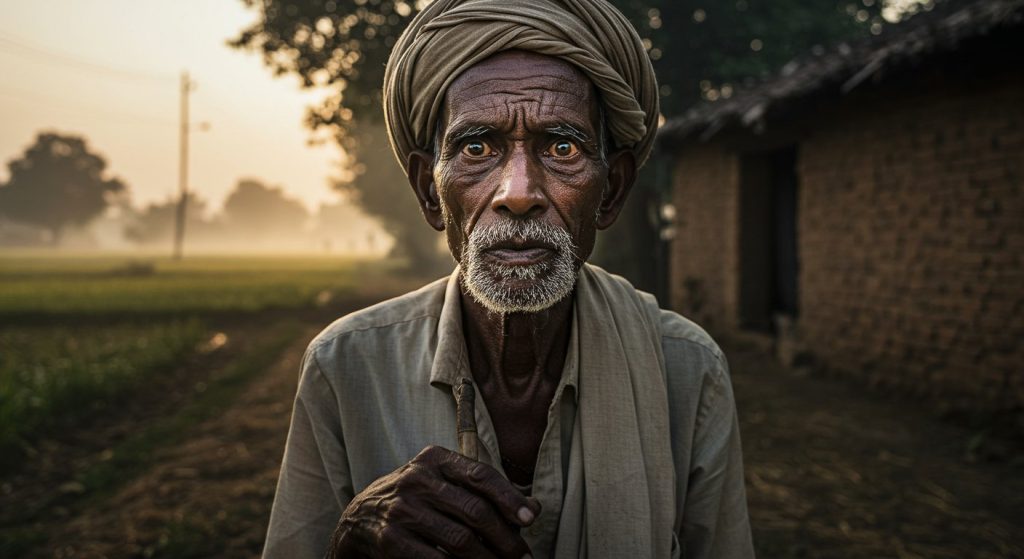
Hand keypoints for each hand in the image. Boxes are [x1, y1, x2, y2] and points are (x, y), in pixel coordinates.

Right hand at [327, 445, 540, 558]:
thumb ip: (485, 491)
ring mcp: (402, 510)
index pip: (480, 475)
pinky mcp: (392, 541)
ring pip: (460, 540)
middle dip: (505, 537)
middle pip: (475, 511)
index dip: (509, 498)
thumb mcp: (445, 483)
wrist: (361, 518)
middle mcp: (417, 480)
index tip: (529, 519)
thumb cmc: (417, 498)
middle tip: (522, 555)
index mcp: (434, 459)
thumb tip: (532, 509)